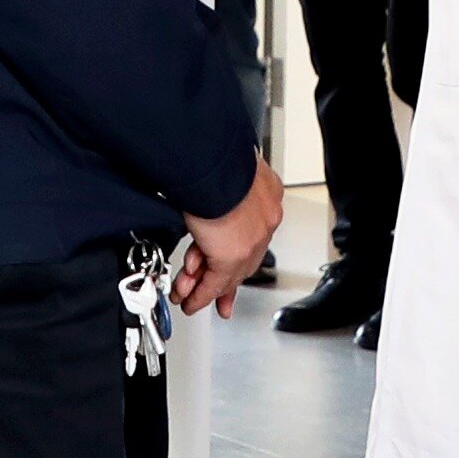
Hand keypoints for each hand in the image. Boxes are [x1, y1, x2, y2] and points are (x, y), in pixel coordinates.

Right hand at [173, 169, 283, 316]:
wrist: (212, 159)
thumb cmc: (212, 156)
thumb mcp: (221, 173)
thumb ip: (218, 190)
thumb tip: (206, 191)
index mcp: (265, 194)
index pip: (253, 232)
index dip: (238, 250)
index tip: (228, 261)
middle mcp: (264, 219)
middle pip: (245, 259)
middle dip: (225, 280)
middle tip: (213, 295)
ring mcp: (252, 239)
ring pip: (230, 273)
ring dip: (207, 289)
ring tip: (193, 300)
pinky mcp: (233, 254)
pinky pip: (217, 282)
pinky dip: (203, 294)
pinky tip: (193, 301)